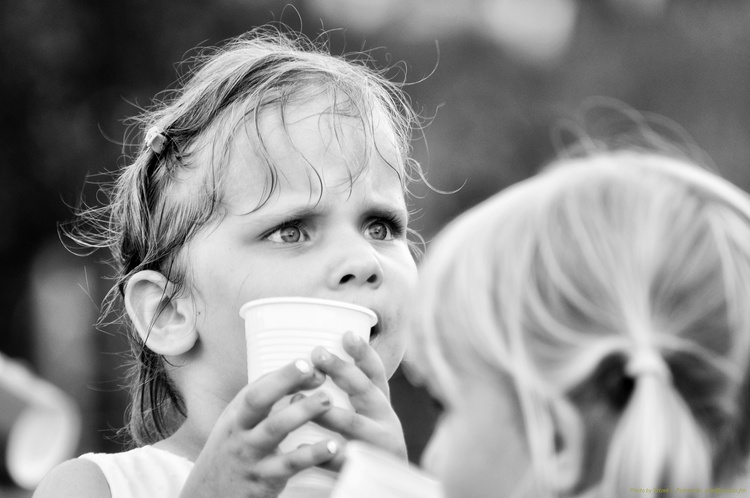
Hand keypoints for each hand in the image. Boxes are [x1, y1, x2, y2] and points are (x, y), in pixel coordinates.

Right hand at [179, 359, 337, 497]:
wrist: (208, 497)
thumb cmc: (233, 454)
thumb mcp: (240, 427)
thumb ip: (268, 405)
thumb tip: (306, 382)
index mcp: (236, 415)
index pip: (258, 387)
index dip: (282, 374)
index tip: (308, 363)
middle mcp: (239, 431)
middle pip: (258, 400)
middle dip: (284, 381)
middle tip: (314, 371)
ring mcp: (249, 455)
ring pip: (274, 429)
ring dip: (301, 412)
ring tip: (326, 400)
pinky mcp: (262, 480)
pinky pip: (289, 465)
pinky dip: (311, 454)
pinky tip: (331, 446)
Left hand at [310, 331, 406, 467]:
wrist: (385, 492)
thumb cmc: (369, 446)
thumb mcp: (370, 417)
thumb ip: (354, 394)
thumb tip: (322, 357)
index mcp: (382, 406)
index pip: (375, 374)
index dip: (364, 353)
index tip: (346, 334)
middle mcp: (385, 422)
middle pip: (364, 391)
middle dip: (342, 370)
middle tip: (317, 352)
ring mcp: (377, 446)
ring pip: (354, 425)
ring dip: (326, 410)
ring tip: (298, 399)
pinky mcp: (365, 471)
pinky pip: (342, 461)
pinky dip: (324, 454)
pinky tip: (301, 448)